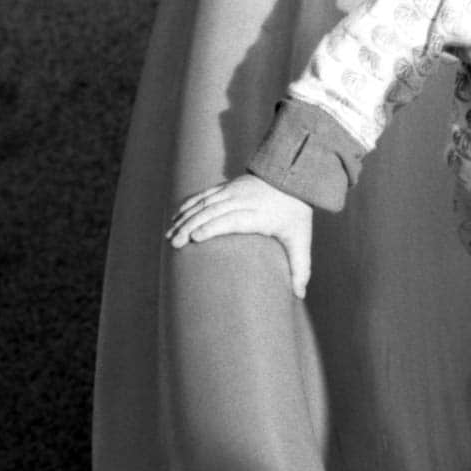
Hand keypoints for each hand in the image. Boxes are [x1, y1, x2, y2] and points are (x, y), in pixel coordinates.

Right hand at [166, 174, 314, 298]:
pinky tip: (175, 218)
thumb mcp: (301, 239)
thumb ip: (301, 267)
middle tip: (174, 244)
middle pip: (213, 212)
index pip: (233, 219)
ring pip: (205, 203)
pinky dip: (188, 206)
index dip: (213, 227)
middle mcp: (244, 200)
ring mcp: (235, 191)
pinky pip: (204, 195)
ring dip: (185, 218)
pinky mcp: (228, 186)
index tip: (195, 238)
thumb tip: (299, 295)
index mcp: (260, 214)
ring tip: (169, 236)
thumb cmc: (296, 213)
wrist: (295, 176)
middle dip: (191, 226)